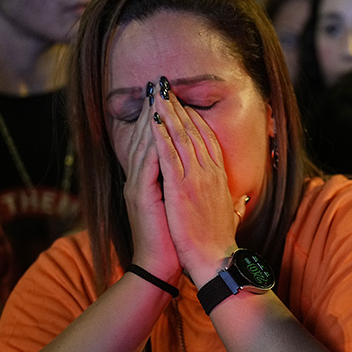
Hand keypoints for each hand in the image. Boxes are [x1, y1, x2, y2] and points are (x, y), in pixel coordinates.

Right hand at [123, 84, 179, 282]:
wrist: (164, 265)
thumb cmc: (178, 240)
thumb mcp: (188, 209)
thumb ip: (195, 191)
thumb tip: (212, 181)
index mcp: (155, 181)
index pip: (160, 143)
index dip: (168, 120)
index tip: (177, 99)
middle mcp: (142, 179)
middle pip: (150, 137)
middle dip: (158, 111)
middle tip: (163, 86)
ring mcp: (139, 187)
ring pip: (146, 145)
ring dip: (153, 120)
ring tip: (159, 97)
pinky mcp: (141, 196)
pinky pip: (146, 164)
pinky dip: (153, 145)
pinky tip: (158, 128)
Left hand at [150, 77, 242, 284]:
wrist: (215, 260)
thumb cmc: (220, 244)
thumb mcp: (230, 217)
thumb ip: (234, 204)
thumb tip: (242, 200)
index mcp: (221, 179)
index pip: (208, 141)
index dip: (195, 120)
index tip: (184, 105)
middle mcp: (210, 173)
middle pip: (194, 132)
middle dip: (179, 108)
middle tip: (166, 88)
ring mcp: (196, 179)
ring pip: (181, 137)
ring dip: (168, 112)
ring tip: (157, 93)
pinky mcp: (181, 188)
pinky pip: (168, 154)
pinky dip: (160, 133)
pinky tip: (152, 118)